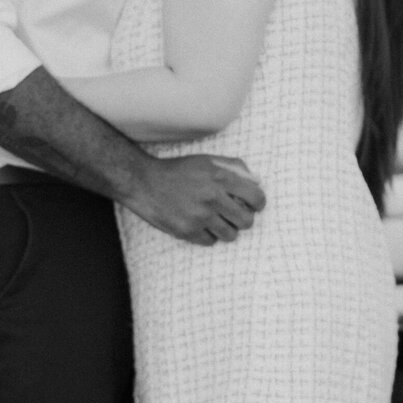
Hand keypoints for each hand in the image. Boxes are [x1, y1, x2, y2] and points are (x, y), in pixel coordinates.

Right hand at [125, 154, 265, 244]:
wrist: (144, 182)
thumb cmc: (178, 171)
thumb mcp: (207, 161)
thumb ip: (234, 167)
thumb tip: (256, 182)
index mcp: (220, 177)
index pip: (256, 197)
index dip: (258, 203)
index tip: (253, 205)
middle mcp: (212, 197)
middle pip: (246, 221)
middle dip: (243, 219)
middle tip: (234, 215)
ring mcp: (200, 216)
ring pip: (230, 235)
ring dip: (227, 229)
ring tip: (217, 221)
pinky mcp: (187, 231)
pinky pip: (210, 242)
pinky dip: (208, 236)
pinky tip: (200, 225)